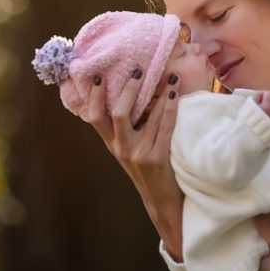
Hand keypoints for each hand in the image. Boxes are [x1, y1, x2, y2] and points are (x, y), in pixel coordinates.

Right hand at [85, 69, 184, 259]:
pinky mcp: (157, 159)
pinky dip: (170, 108)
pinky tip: (175, 95)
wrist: (161, 201)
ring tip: (170, 76)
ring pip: (147, 117)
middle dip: (128, 89)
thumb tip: (131, 93)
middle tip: (138, 69)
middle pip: (117, 113)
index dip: (95, 96)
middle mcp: (121, 149)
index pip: (95, 117)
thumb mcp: (128, 150)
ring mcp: (138, 154)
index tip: (99, 75)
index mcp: (111, 144)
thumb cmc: (147, 169)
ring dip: (159, 93)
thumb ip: (125, 128)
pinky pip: (164, 127)